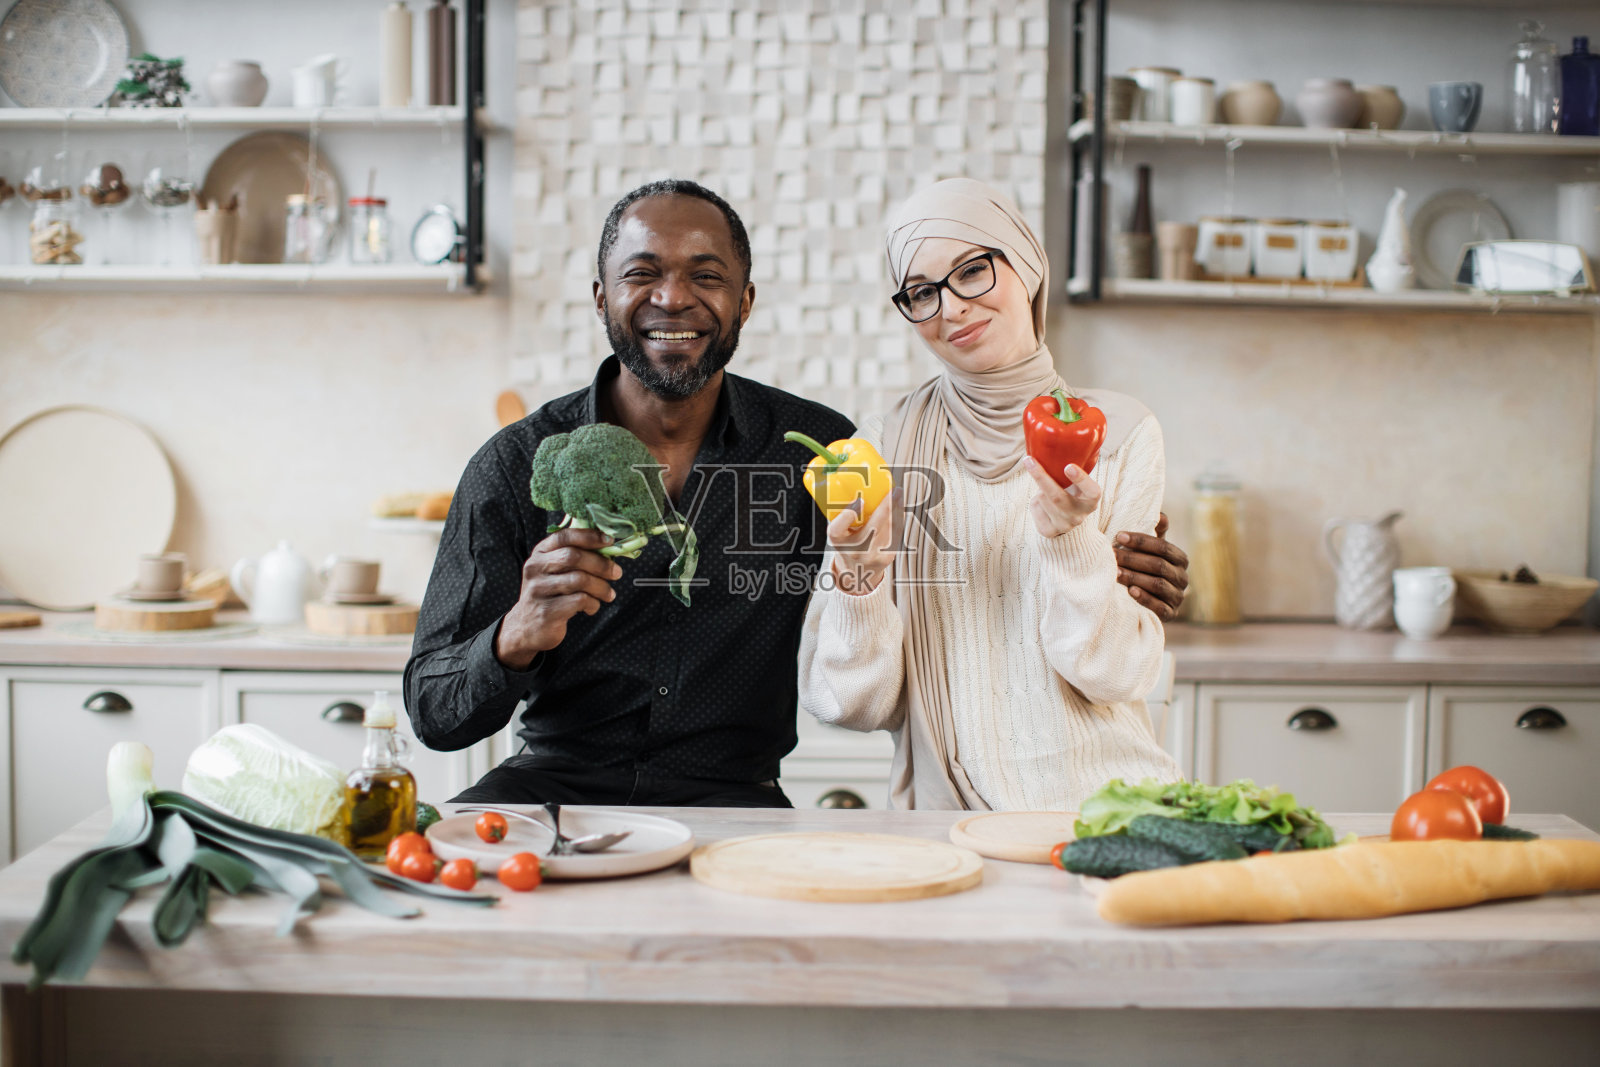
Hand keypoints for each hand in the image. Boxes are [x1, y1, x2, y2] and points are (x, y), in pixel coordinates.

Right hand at [495, 528, 621, 668]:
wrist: (527, 627)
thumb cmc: (549, 594)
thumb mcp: (553, 572)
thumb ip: (573, 558)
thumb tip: (608, 549)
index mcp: (539, 553)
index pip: (564, 537)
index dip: (589, 536)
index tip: (609, 541)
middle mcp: (535, 568)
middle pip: (573, 557)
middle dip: (601, 564)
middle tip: (617, 573)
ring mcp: (538, 590)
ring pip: (579, 580)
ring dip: (601, 587)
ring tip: (609, 594)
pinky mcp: (546, 611)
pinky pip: (579, 601)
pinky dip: (593, 603)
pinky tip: (592, 607)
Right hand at [826, 487, 901, 595]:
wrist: (857, 574)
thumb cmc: (847, 547)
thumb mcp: (837, 533)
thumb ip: (844, 516)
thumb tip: (860, 498)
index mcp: (839, 542)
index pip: (837, 529)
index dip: (849, 514)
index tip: (860, 501)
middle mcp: (856, 551)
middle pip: (874, 526)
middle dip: (887, 506)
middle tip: (893, 490)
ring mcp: (873, 556)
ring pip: (889, 528)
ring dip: (896, 510)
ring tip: (898, 495)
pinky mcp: (888, 557)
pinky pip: (895, 534)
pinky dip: (898, 519)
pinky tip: (899, 509)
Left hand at [1022, 455, 1100, 538]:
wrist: (1065, 522)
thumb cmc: (1071, 494)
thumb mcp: (1077, 484)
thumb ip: (1072, 470)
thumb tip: (1055, 441)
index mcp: (1091, 501)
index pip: (1092, 491)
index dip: (1081, 479)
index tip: (1068, 466)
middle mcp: (1079, 515)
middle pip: (1057, 497)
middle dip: (1041, 477)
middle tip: (1029, 460)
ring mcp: (1064, 525)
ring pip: (1043, 499)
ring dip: (1040, 489)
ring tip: (1046, 488)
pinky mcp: (1048, 531)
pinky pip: (1035, 508)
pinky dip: (1035, 501)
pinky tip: (1043, 503)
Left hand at [1114, 512, 1189, 620]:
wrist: (1153, 600)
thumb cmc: (1150, 568)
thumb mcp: (1154, 550)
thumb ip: (1157, 533)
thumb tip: (1159, 514)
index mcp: (1180, 559)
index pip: (1163, 547)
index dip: (1141, 541)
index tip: (1119, 536)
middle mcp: (1182, 578)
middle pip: (1159, 566)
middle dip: (1132, 559)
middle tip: (1111, 554)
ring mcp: (1177, 597)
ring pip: (1158, 585)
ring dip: (1135, 577)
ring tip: (1115, 572)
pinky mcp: (1171, 614)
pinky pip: (1160, 607)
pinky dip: (1145, 599)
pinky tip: (1130, 591)